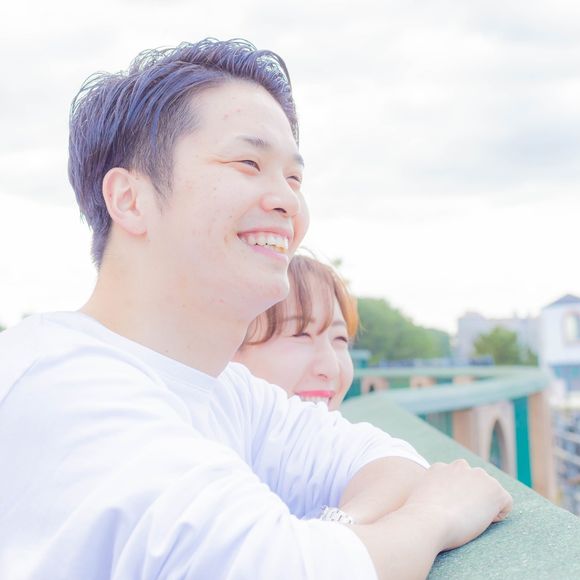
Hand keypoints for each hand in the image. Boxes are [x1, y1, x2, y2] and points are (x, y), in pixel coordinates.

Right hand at [395, 459, 512, 551]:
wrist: (427, 521)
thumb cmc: (418, 518)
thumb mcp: (417, 499)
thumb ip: (426, 493)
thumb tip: (427, 503)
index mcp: (439, 467)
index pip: (456, 479)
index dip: (456, 497)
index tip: (449, 511)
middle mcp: (459, 466)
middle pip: (475, 481)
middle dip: (473, 497)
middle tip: (460, 516)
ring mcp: (478, 476)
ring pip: (490, 491)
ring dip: (485, 504)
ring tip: (470, 519)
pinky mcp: (494, 489)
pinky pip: (505, 503)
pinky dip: (499, 515)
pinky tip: (483, 522)